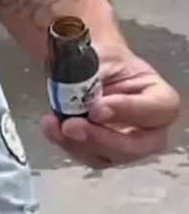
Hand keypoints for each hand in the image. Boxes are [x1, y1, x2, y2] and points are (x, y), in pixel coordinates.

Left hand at [41, 45, 180, 168]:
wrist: (87, 69)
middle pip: (136, 145)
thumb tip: (79, 92)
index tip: (96, 107)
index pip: (158, 110)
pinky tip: (52, 128)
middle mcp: (152, 129)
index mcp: (161, 98)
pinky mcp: (103, 154)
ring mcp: (128, 146)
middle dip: (101, 138)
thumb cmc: (102, 59)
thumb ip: (91, 73)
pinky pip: (87, 157)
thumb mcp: (99, 56)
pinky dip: (66, 144)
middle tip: (71, 125)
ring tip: (54, 124)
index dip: (129, 110)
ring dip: (77, 144)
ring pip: (108, 156)